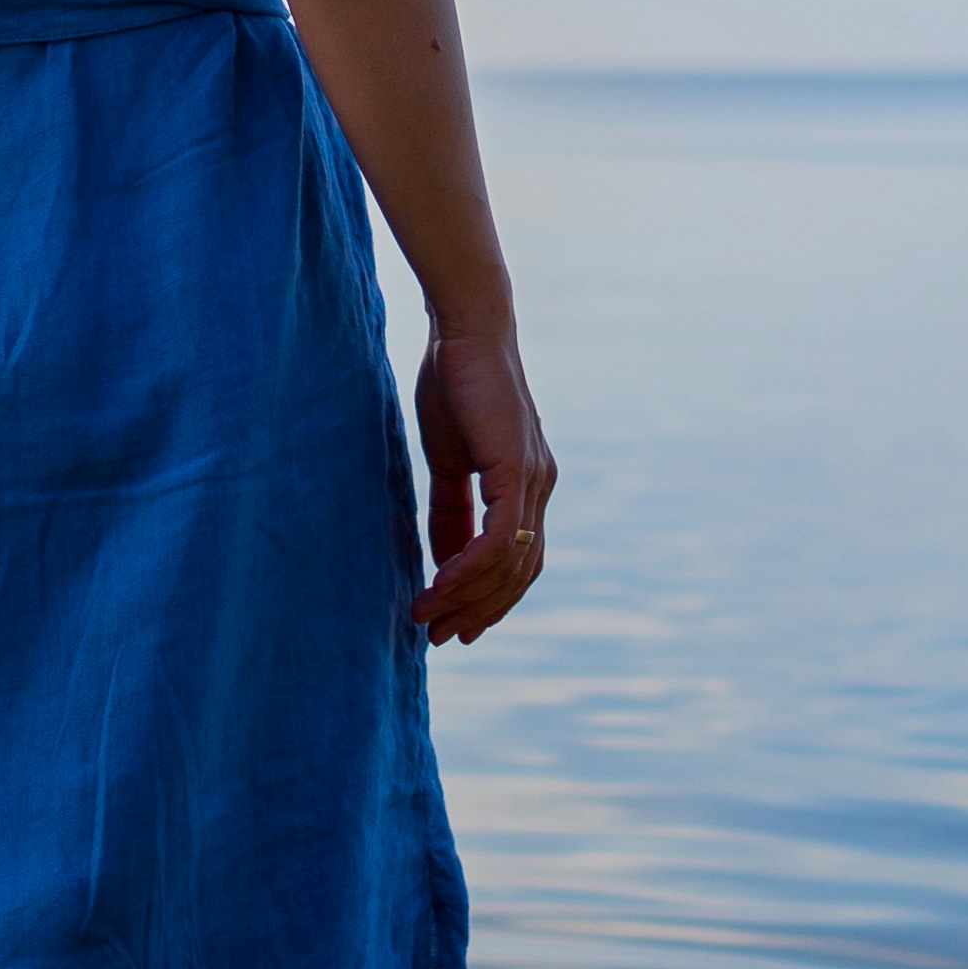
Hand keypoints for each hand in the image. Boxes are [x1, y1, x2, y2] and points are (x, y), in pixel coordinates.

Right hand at [411, 330, 554, 643]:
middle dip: (480, 611)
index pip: (519, 559)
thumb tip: (444, 560)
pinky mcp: (516, 470)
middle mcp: (540, 488)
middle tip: (439, 638)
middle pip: (519, 572)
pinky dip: (469, 568)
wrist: (464, 331)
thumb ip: (450, 509)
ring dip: (467, 597)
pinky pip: (497, 538)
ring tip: (427, 617)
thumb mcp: (448, 460)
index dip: (489, 597)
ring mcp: (533, 480)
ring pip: (509, 563)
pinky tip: (440, 584)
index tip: (454, 624)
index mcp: (528, 485)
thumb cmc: (454, 384)